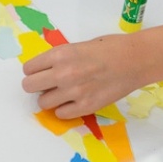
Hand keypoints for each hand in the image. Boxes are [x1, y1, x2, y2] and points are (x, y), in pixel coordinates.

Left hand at [21, 34, 146, 117]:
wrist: (134, 60)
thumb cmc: (108, 48)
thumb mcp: (76, 47)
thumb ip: (59, 59)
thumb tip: (45, 70)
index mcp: (59, 55)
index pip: (28, 68)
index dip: (33, 71)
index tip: (40, 73)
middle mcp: (62, 73)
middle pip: (29, 86)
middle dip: (35, 86)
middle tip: (45, 85)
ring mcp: (74, 92)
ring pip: (43, 103)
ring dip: (49, 99)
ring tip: (61, 94)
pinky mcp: (86, 107)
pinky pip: (61, 115)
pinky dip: (64, 110)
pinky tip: (72, 103)